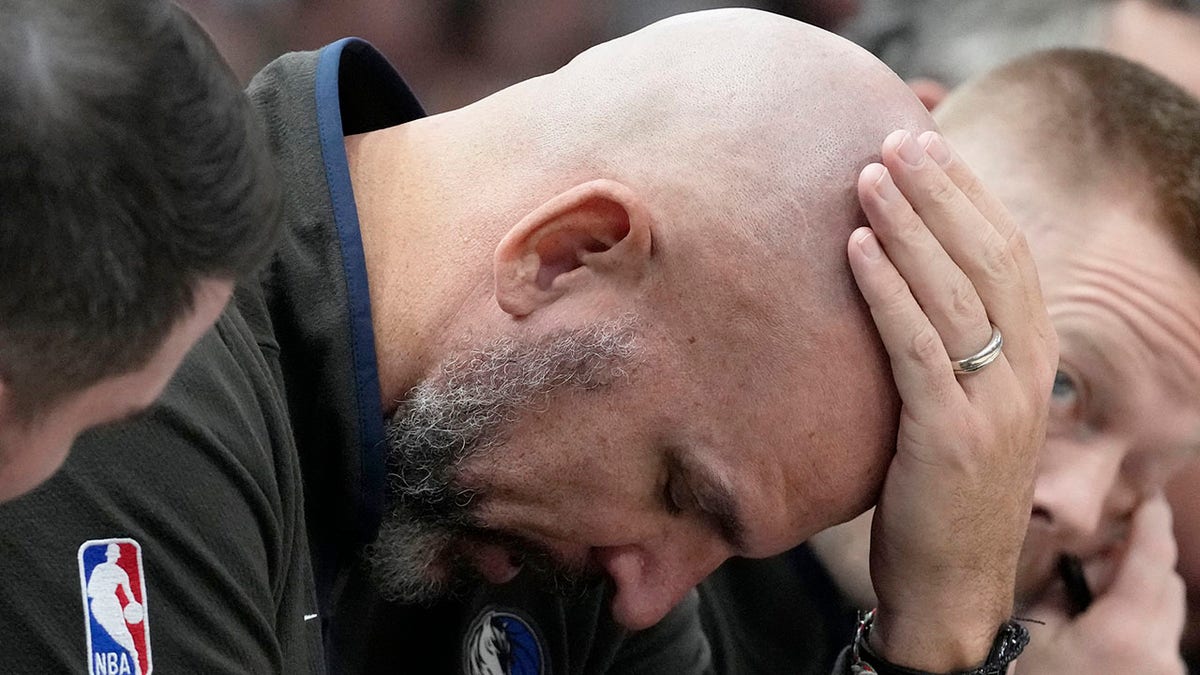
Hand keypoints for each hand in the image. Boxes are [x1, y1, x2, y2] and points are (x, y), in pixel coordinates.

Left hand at [846, 129, 1056, 669]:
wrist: (954, 584)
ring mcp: (994, 406)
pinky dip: (886, 292)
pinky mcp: (950, 437)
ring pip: (954, 294)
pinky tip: (857, 248)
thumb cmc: (943, 487)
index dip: (969, 195)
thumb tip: (903, 278)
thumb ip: (949, 345)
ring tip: (866, 176)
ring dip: (908, 227)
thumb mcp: (962, 405)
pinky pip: (916, 348)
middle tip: (896, 139)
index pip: (1008, 254)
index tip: (928, 145)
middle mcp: (1025, 374)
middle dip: (940, 193)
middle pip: (987, 259)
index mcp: (1034, 358)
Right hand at [1016, 496, 1186, 673]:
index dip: (1152, 522)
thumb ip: (1064, 585)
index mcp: (1127, 631)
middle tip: (1097, 557)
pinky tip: (1102, 631)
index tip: (1150, 498)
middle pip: (1167, 584)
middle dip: (1139, 561)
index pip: (1152, 558)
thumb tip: (1085, 557)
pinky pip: (1161, 642)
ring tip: (1092, 602)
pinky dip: (1140, 624)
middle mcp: (1162, 655)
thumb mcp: (1033, 626)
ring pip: (1166, 614)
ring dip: (1140, 595)